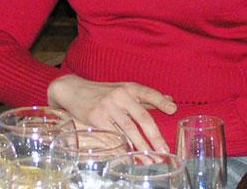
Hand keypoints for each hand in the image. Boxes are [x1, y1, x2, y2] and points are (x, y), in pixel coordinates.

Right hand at [47, 75, 176, 152]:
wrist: (74, 90)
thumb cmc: (103, 92)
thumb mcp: (124, 90)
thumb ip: (147, 98)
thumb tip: (171, 101)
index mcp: (129, 87)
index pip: (149, 93)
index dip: (161, 101)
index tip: (173, 110)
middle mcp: (120, 95)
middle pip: (142, 117)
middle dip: (154, 137)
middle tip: (164, 151)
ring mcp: (108, 106)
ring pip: (129, 130)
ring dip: (141, 147)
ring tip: (151, 159)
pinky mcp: (96, 117)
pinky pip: (113, 135)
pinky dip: (123, 147)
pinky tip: (130, 155)